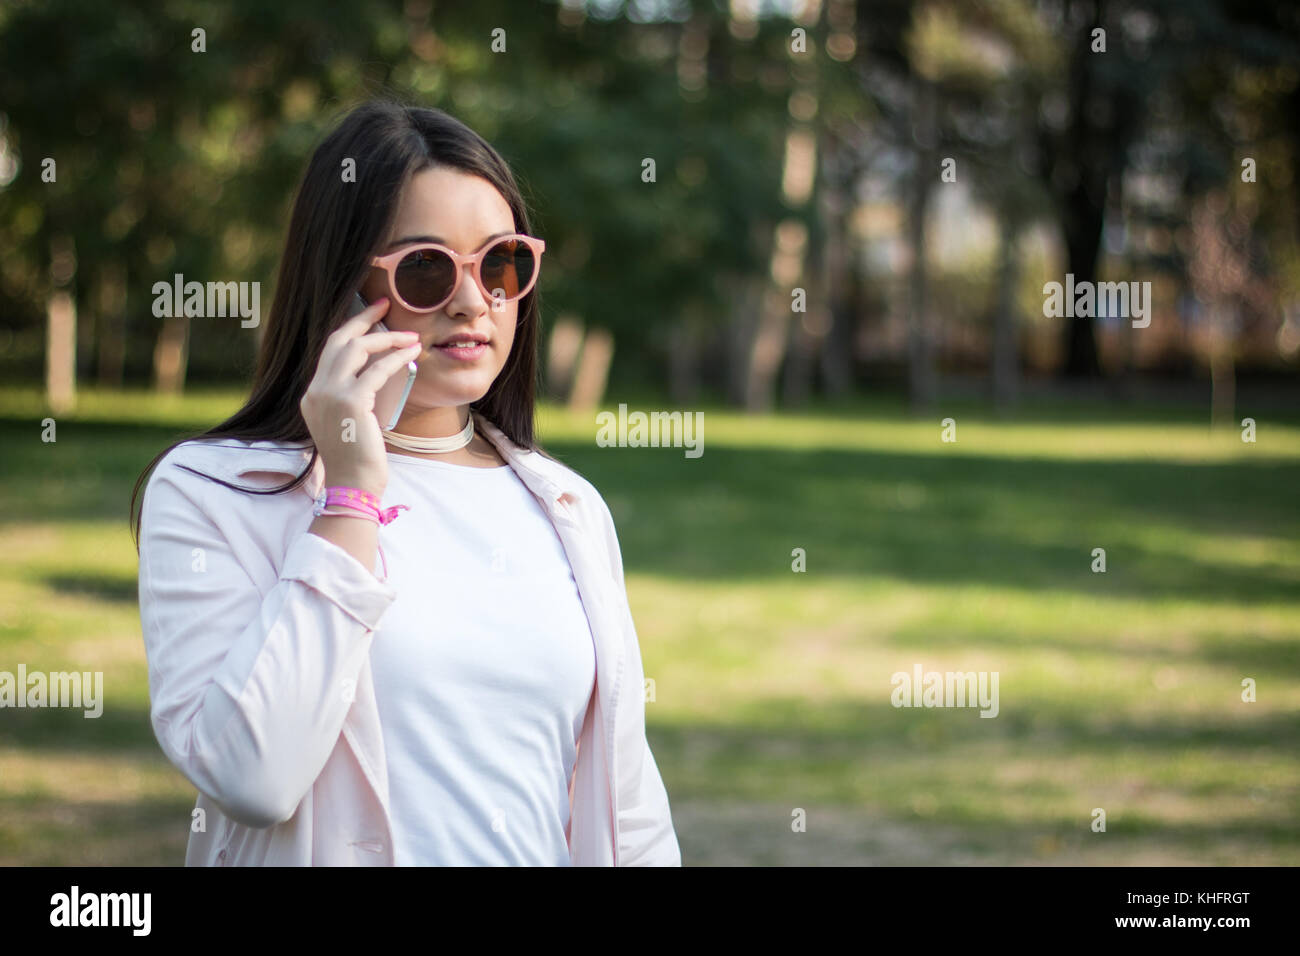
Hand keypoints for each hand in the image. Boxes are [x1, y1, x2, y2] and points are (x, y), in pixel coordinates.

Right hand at [299, 297, 420, 495]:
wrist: (352, 486)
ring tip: (409, 336)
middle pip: (339, 341)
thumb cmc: (359, 460)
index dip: (351, 330)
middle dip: (363, 319)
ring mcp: (329, 395)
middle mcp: (315, 391)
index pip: (330, 352)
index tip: (371, 315)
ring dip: (386, 338)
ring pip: (356, 349)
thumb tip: (381, 375)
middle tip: (385, 305)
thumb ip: (355, 399)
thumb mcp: (350, 424)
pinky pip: (376, 371)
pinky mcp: (349, 403)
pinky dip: (396, 359)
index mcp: (312, 395)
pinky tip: (412, 354)